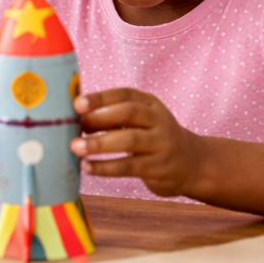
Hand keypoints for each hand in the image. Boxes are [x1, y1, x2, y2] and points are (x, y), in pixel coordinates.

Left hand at [72, 88, 204, 196]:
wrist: (192, 164)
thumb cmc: (152, 138)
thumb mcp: (140, 120)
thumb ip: (111, 114)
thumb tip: (71, 111)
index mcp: (150, 104)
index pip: (124, 94)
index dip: (100, 98)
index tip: (77, 104)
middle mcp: (159, 120)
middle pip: (129, 113)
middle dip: (100, 118)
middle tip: (76, 127)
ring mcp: (162, 144)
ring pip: (130, 141)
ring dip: (99, 144)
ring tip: (75, 147)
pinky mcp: (159, 168)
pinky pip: (129, 167)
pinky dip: (105, 167)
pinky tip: (87, 167)